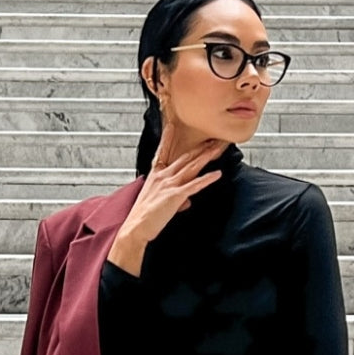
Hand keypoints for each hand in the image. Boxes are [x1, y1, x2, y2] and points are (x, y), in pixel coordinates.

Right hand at [108, 124, 228, 273]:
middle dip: (200, 147)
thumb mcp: (159, 203)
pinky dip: (206, 179)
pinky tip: (217, 174)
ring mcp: (169, 184)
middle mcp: (162, 176)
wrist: (136, 228)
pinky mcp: (175, 195)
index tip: (171, 126)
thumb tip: (187, 201)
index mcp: (155, 176)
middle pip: (185, 158)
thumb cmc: (144, 217)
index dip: (168, 139)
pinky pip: (194, 185)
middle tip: (212, 138)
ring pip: (191, 167)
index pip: (163, 152)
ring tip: (218, 149)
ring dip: (206, 157)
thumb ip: (175, 198)